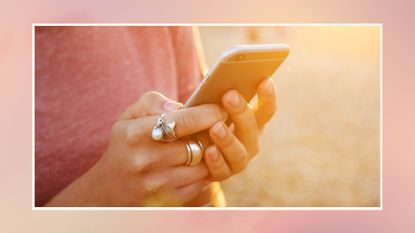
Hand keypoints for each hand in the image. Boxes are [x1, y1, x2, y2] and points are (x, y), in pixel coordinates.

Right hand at [46, 92, 226, 206]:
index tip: (219, 110)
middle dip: (212, 133)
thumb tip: (179, 105)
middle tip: (217, 126)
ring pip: (203, 164)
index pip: (184, 121)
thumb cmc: (125, 146)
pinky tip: (194, 164)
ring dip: (208, 153)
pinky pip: (200, 182)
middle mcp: (147, 160)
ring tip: (203, 144)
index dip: (208, 113)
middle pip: (198, 143)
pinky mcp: (170, 199)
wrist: (110, 188)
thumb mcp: (128, 118)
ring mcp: (159, 183)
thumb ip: (152, 102)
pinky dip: (202, 171)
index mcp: (136, 135)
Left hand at [203, 78, 276, 180]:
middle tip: (229, 96)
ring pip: (239, 152)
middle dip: (241, 111)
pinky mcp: (223, 173)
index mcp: (252, 121)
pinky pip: (222, 170)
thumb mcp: (208, 104)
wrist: (191, 149)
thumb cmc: (203, 119)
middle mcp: (251, 140)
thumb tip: (214, 80)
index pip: (266, 109)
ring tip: (216, 128)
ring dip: (228, 139)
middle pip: (252, 128)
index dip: (268, 96)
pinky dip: (216, 160)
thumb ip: (215, 94)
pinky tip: (208, 150)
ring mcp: (239, 159)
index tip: (265, 80)